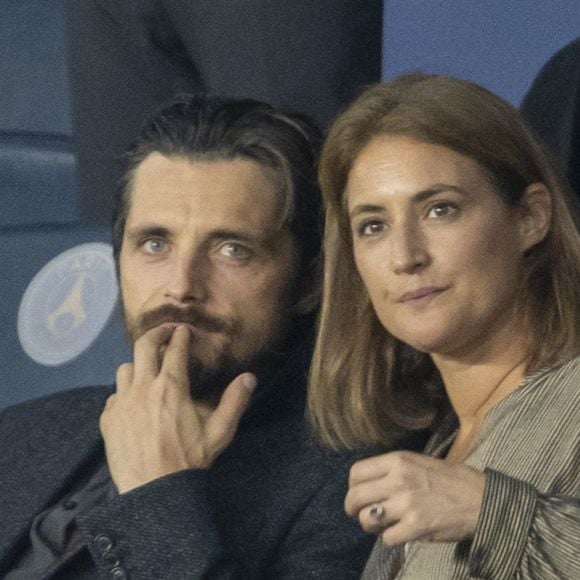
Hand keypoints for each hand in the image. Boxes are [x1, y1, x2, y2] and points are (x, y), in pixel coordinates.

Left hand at [100, 325, 255, 493]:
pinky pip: (114, 394)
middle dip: (156, 333)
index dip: (180, 336)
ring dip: (138, 365)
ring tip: (147, 372)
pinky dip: (125, 392)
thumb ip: (234, 402)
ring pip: (125, 368)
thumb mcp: (219, 433)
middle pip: (144, 346)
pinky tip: (134, 404)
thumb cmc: (189, 460)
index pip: (174, 349)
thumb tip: (249, 377)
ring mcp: (122, 402)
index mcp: (172, 387)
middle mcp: (143, 388)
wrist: (154, 492)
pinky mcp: (108, 418)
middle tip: (165, 332)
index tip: (183, 330)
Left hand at [345, 451, 485, 544]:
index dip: (352, 486)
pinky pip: (387, 538)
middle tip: (359, 514)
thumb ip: (392, 471)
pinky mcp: (417, 526)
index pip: (356, 472)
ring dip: (371, 525)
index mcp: (398, 460)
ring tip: (381, 524)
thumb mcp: (417, 462)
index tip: (357, 494)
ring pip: (367, 519)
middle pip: (355, 496)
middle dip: (352, 509)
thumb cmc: (449, 479)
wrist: (481, 498)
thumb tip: (367, 485)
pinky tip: (401, 533)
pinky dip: (391, 538)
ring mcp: (407, 503)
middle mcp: (399, 479)